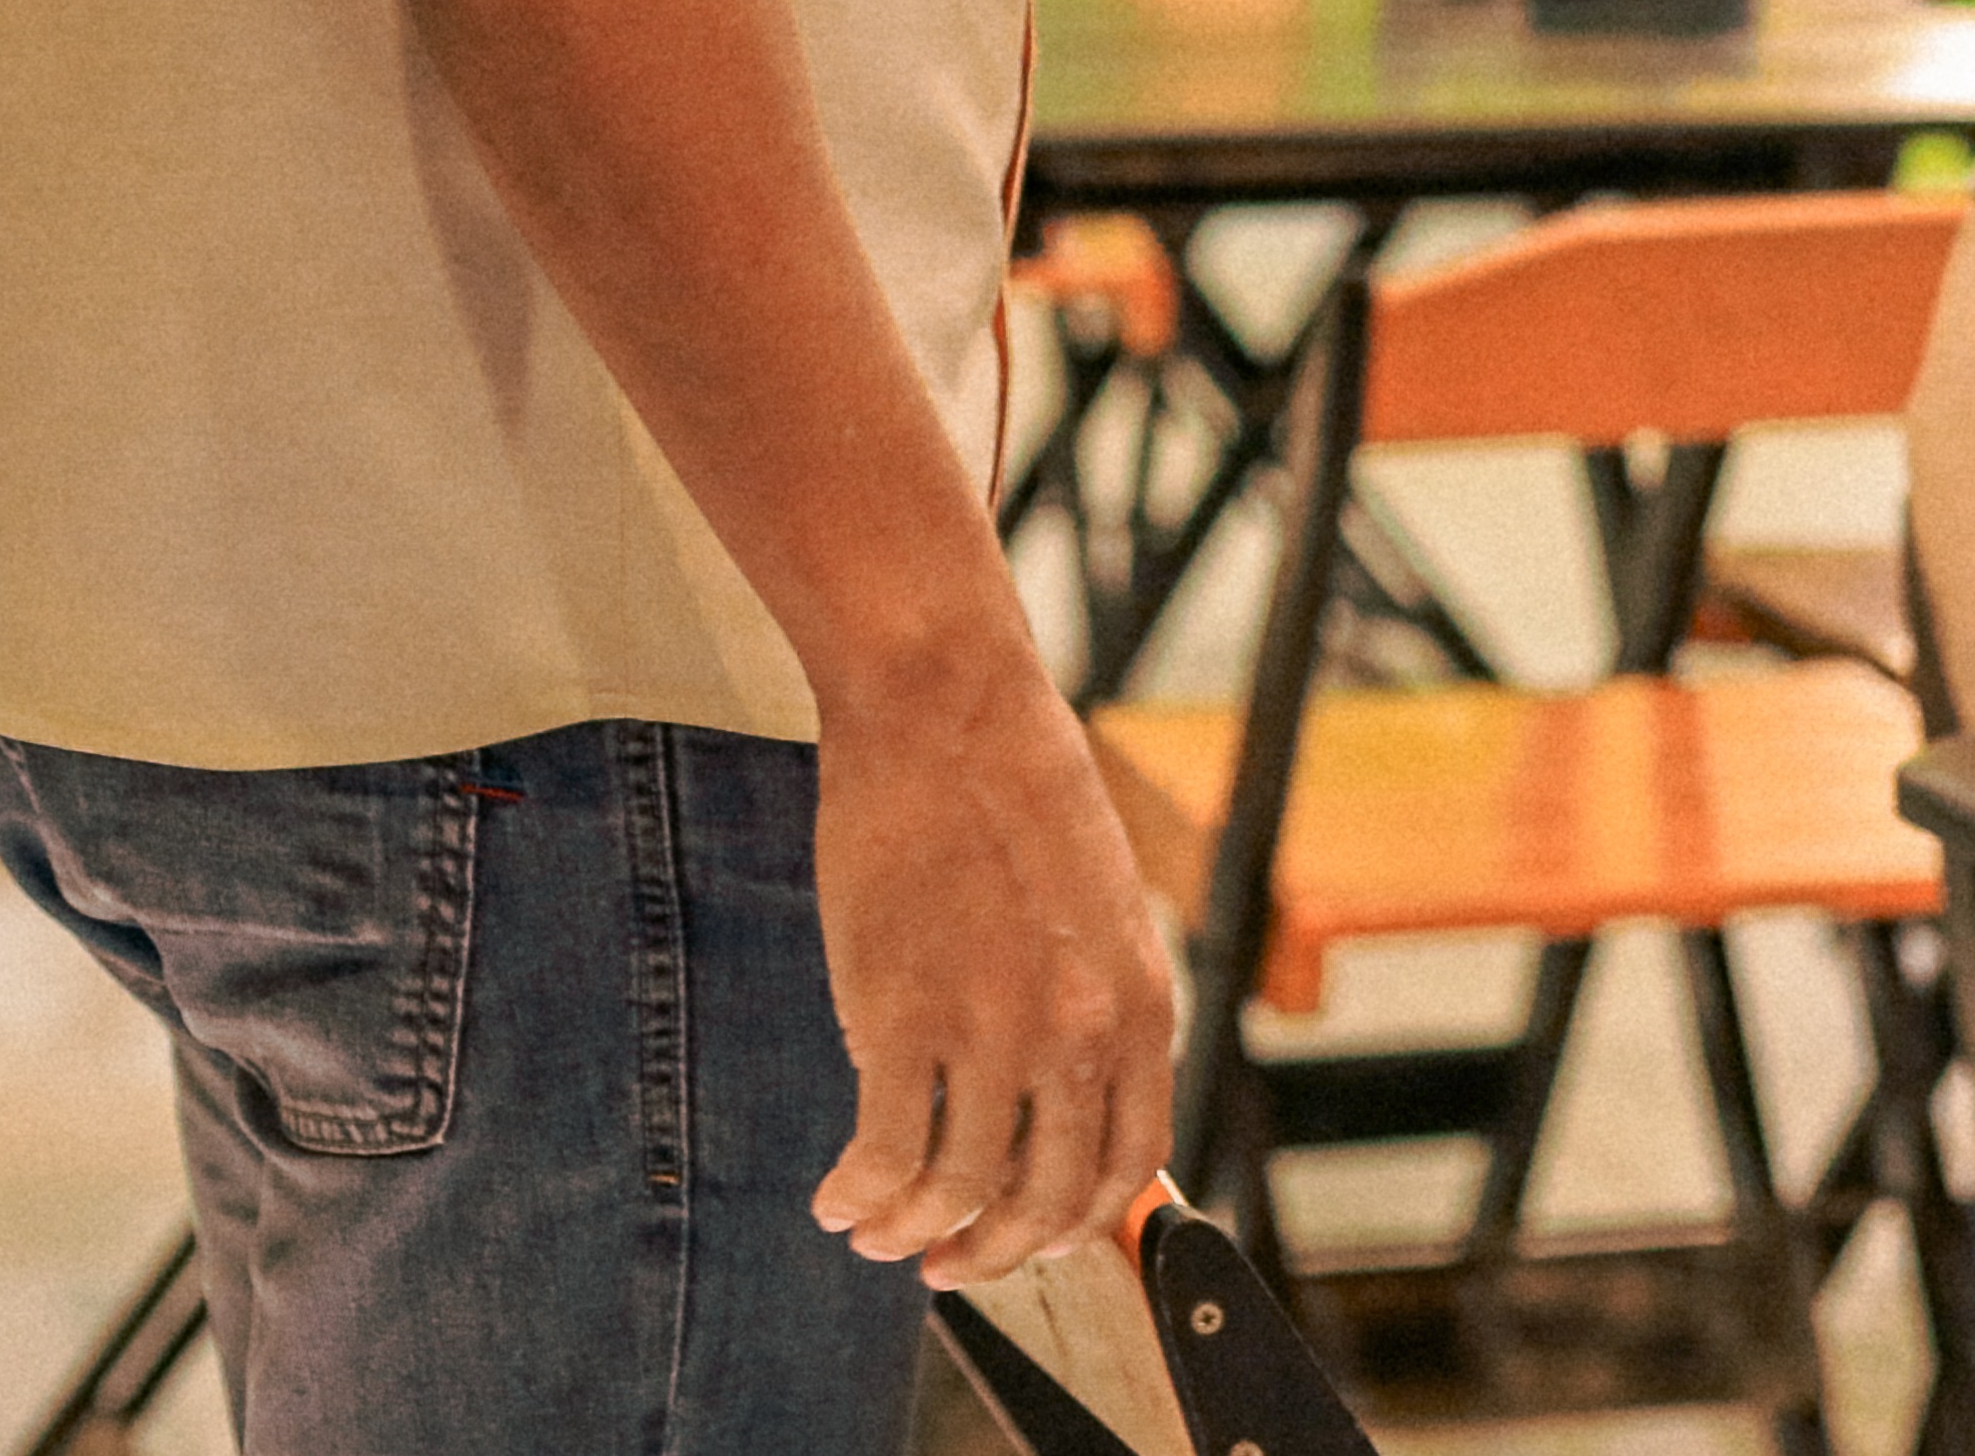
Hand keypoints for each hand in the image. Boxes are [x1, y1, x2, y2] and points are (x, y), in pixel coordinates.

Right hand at [804, 635, 1184, 1285]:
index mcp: (1138, 1002)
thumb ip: (1093, 1005)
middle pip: (1043, 1200)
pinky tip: (835, 1197)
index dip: (1076, 1224)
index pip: (1129, 1165)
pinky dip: (857, 1195)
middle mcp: (1078, 1031)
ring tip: (873, 1232)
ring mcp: (991, 1029)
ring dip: (909, 1233)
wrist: (944, 711)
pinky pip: (882, 1154)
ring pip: (956, 1191)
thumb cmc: (1013, 793)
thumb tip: (1064, 1100)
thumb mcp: (1099, 907)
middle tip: (944, 1262)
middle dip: (989, 1251)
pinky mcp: (901, 1016)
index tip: (1031, 1239)